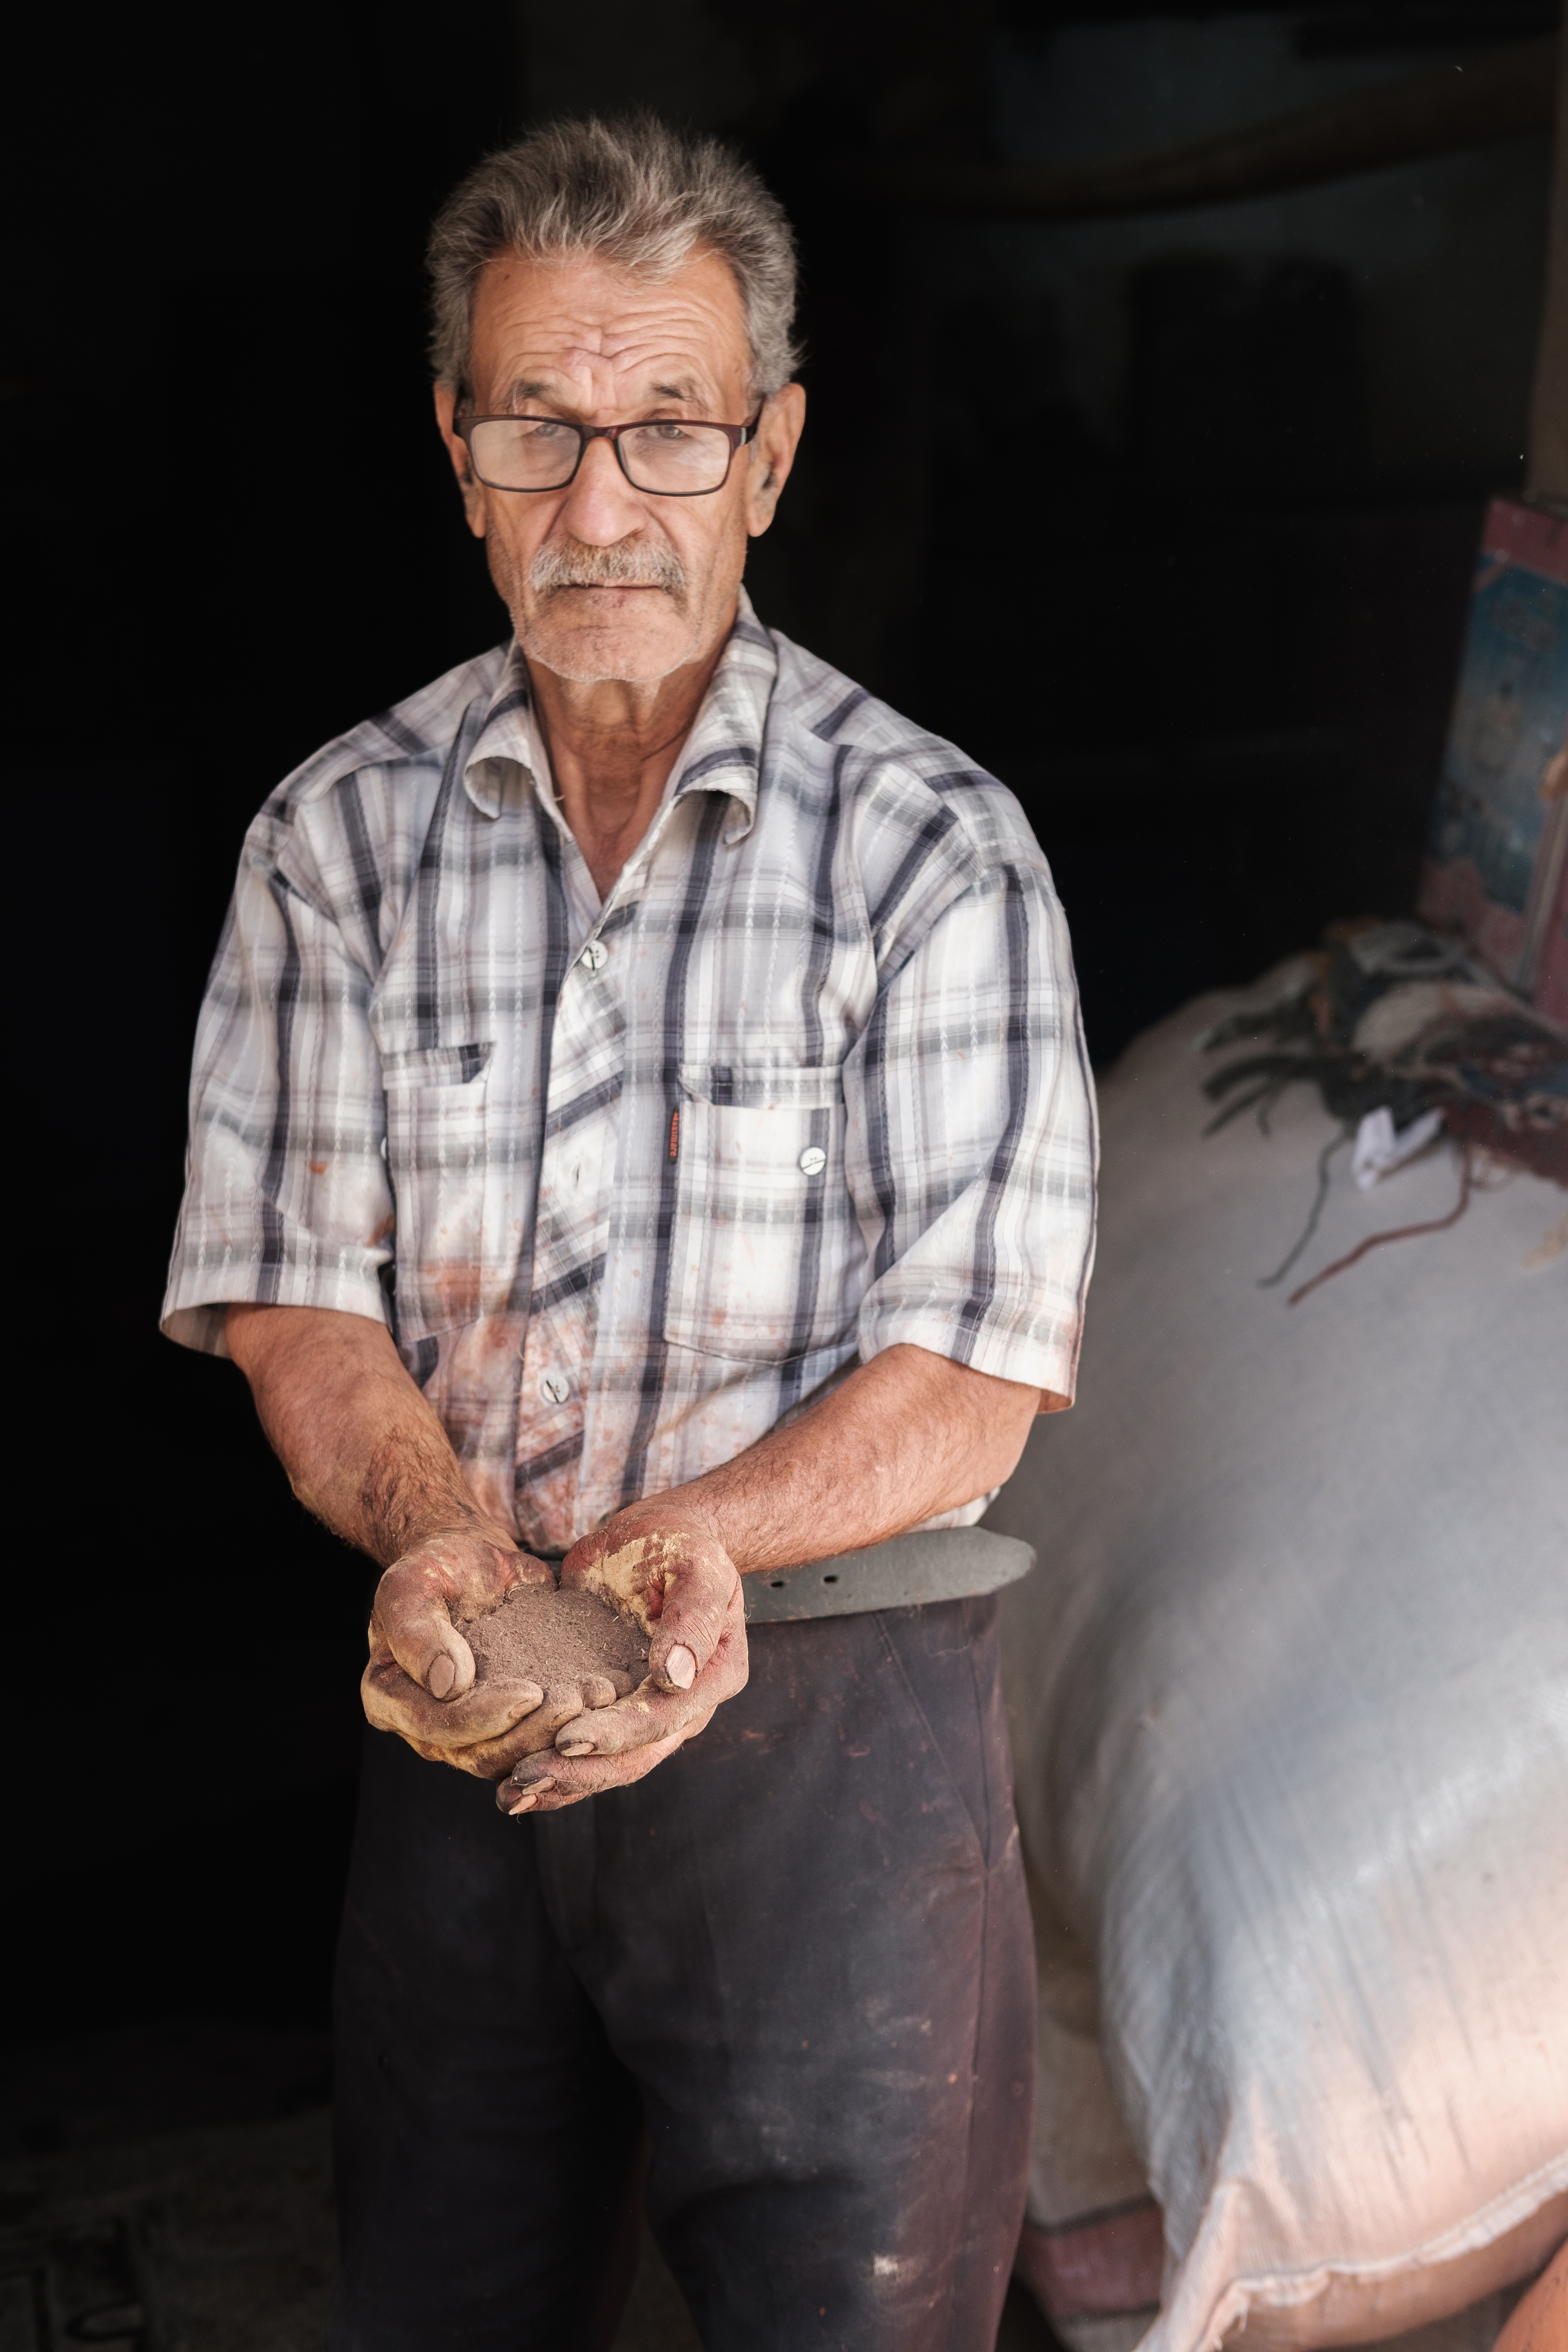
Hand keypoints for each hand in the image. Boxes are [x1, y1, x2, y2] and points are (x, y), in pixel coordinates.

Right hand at [361, 1526, 569, 1775]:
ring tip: (593, 1706)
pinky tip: (601, 1708)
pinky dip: (568, 1730)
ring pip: (511, 1758)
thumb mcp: (412, 1585)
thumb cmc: (435, 1569)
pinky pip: (535, 1742)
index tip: (529, 1692)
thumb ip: (418, 1632)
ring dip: (554, 1738)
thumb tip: (448, 1685)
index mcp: (388, 1698)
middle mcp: (425, 1727)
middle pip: (478, 1753)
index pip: (436, 1725)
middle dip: (529, 1734)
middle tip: (574, 1705)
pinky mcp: (506, 1723)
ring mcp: (468, 1731)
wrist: (470, 1563)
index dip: (482, 1717)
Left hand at [497, 1507, 747, 1815]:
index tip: (569, 1737)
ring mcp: (648, 1711)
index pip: (663, 1717)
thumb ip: (692, 1618)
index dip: (617, 1734)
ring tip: (511, 1794)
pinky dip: (553, 1766)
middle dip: (579, 1771)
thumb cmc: (682, 1543)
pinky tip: (512, 1782)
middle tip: (526, 1776)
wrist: (661, 1535)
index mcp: (713, 1677)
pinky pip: (587, 1748)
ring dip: (562, 1783)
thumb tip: (676, 1676)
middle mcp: (684, 1707)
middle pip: (634, 1757)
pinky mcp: (613, 1706)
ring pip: (609, 1765)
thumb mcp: (697, 1566)